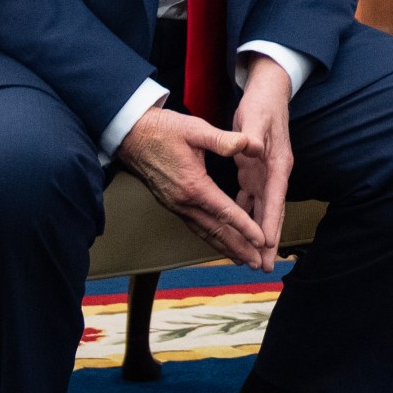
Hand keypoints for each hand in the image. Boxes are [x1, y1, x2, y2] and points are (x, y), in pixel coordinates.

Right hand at [115, 106, 266, 263]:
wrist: (131, 135)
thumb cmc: (164, 130)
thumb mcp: (196, 129)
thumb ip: (223, 140)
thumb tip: (249, 144)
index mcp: (194, 185)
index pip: (225, 212)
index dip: (245, 227)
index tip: (261, 240)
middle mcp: (184, 201)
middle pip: (216, 231)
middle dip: (238, 248)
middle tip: (257, 263)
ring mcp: (176, 205)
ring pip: (205, 232)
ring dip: (225, 247)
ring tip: (242, 260)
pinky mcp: (172, 204)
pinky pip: (195, 226)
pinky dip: (210, 237)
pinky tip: (219, 242)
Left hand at [232, 55, 295, 271]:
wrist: (268, 91)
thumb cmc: (262, 104)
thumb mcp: (255, 118)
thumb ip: (250, 136)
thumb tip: (250, 148)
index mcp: (277, 164)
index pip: (274, 200)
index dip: (270, 224)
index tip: (266, 246)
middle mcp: (275, 173)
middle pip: (272, 213)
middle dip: (267, 241)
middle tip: (262, 267)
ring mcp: (266, 174)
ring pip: (262, 210)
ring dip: (257, 233)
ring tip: (252, 258)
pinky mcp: (256, 171)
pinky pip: (251, 199)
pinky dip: (247, 215)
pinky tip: (238, 229)